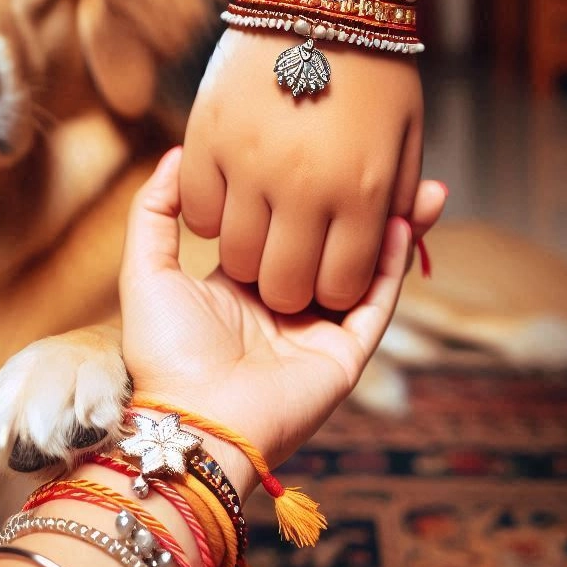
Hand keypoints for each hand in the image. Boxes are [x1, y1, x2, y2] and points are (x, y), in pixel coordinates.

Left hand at [120, 146, 444, 496]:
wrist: (193, 419)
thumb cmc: (164, 350)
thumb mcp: (145, 268)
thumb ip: (155, 211)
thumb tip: (177, 154)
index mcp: (240, 285)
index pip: (285, 227)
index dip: (307, 191)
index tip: (326, 147)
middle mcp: (283, 305)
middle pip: (332, 242)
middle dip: (362, 205)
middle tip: (385, 158)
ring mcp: (317, 330)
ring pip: (363, 268)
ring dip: (393, 227)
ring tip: (421, 184)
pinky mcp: (343, 356)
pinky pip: (375, 304)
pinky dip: (392, 266)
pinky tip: (402, 224)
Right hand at [180, 29, 424, 313]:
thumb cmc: (375, 72)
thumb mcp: (407, 139)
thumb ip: (398, 205)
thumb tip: (382, 254)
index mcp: (361, 190)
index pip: (338, 288)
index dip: (332, 291)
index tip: (326, 273)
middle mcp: (303, 185)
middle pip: (282, 286)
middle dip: (288, 287)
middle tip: (290, 260)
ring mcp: (248, 161)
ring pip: (235, 255)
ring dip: (248, 252)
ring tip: (260, 226)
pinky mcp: (205, 138)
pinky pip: (196, 212)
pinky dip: (210, 217)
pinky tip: (229, 197)